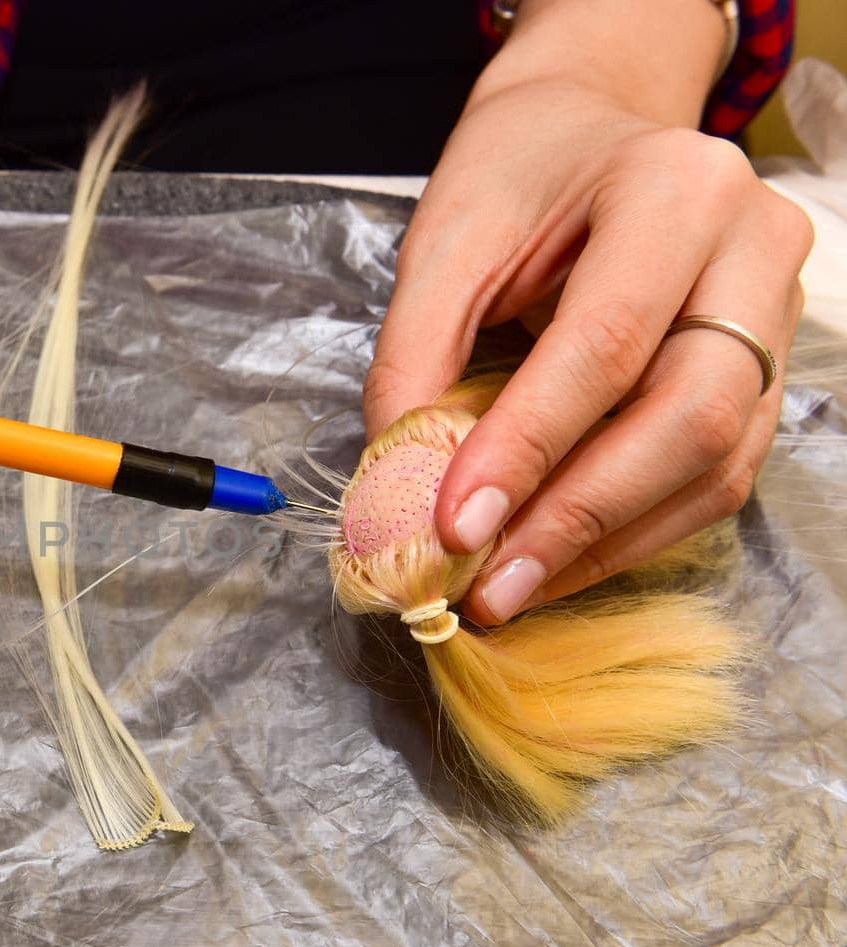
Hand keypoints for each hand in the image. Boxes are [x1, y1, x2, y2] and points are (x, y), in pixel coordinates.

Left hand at [366, 63, 810, 624]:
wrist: (587, 131)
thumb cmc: (518, 174)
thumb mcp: (446, 241)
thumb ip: (415, 356)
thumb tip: (398, 488)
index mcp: (677, 190)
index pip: (607, 343)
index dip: (529, 447)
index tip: (454, 526)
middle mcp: (753, 251)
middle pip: (689, 415)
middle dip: (577, 517)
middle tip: (486, 585)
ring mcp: (776, 317)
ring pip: (714, 464)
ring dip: (604, 544)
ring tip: (509, 589)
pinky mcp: (766, 376)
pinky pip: (715, 478)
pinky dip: (630, 533)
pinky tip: (555, 561)